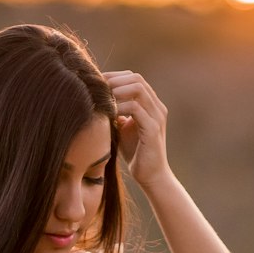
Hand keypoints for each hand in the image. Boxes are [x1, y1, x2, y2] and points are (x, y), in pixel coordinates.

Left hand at [103, 71, 172, 190]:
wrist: (150, 175)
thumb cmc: (135, 152)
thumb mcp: (122, 127)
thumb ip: (116, 112)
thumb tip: (99, 99)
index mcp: (151, 104)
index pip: (133, 78)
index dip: (114, 77)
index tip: (96, 84)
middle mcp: (157, 107)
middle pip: (136, 78)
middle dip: (114, 81)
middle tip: (97, 90)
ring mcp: (157, 116)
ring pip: (138, 88)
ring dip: (116, 91)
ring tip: (102, 100)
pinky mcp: (153, 129)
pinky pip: (135, 108)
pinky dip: (119, 107)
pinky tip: (108, 114)